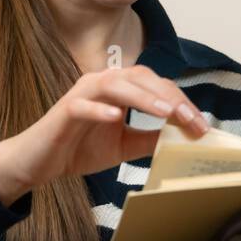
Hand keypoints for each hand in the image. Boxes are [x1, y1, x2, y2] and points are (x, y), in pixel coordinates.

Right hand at [0, 64, 208, 205]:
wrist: (40, 162)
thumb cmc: (79, 148)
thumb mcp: (124, 145)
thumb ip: (150, 138)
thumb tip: (182, 137)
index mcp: (119, 89)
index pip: (156, 86)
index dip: (180, 102)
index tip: (201, 125)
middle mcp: (102, 83)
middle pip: (141, 78)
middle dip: (169, 97)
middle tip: (190, 119)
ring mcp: (82, 93)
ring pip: (116, 84)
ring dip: (142, 97)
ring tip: (165, 112)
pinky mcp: (64, 110)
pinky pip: (82, 104)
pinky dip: (100, 109)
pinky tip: (116, 118)